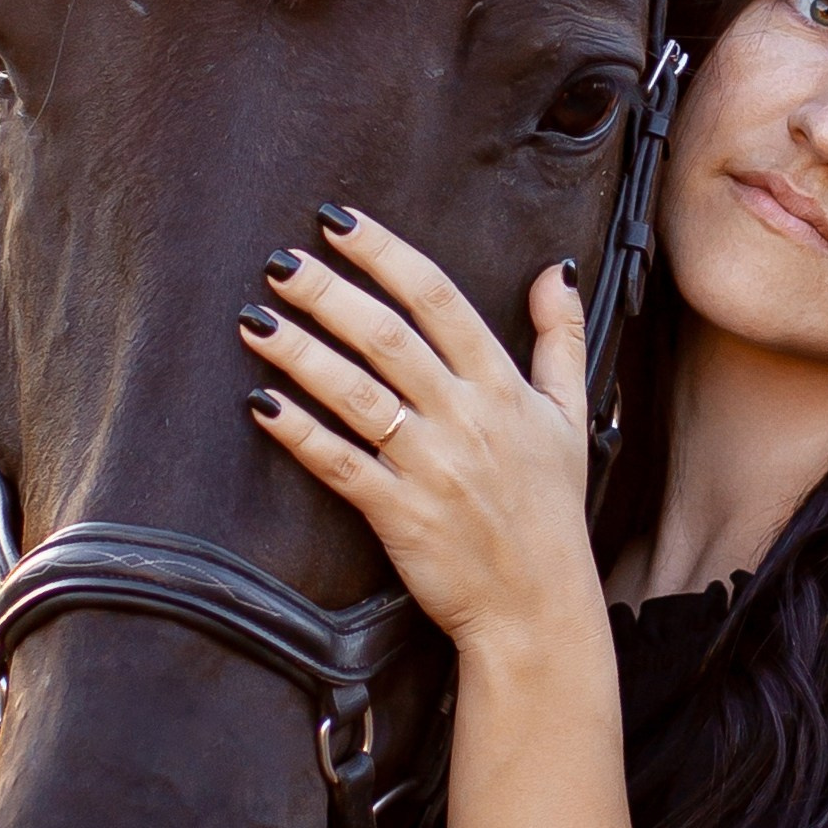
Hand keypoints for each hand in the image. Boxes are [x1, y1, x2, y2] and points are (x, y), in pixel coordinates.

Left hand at [240, 211, 602, 658]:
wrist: (537, 605)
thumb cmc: (550, 510)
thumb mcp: (573, 417)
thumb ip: (561, 338)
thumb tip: (554, 271)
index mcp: (503, 387)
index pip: (439, 299)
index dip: (385, 255)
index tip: (338, 222)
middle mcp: (466, 419)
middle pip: (387, 338)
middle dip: (328, 292)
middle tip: (279, 261)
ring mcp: (432, 467)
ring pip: (356, 394)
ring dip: (301, 352)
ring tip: (254, 319)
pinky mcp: (400, 515)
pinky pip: (341, 464)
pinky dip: (299, 433)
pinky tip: (262, 403)